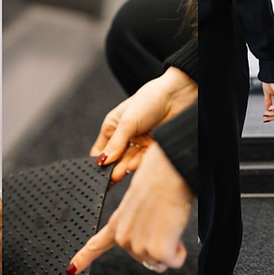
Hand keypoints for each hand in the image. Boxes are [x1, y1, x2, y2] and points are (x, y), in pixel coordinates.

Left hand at [69, 142, 192, 274]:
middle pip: (144, 258)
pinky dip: (179, 251)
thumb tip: (151, 240)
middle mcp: (123, 236)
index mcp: (117, 222)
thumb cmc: (161, 180)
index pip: (96, 244)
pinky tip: (175, 231)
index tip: (71, 269)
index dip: (83, 258)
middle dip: (159, 246)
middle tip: (163, 223)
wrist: (170, 173)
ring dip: (170, 247)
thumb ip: (139, 224)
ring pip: (158, 262)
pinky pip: (173, 262)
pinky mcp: (157, 250)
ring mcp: (138, 244)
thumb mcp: (142, 204)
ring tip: (169, 223)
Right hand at [91, 67, 196, 181]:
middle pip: (115, 157)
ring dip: (123, 168)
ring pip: (128, 160)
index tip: (96, 170)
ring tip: (117, 175)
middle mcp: (124, 135)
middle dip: (111, 167)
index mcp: (113, 126)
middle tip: (108, 178)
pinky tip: (131, 166)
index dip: (98, 160)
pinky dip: (137, 164)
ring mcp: (138, 141)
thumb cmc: (149, 100)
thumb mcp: (127, 122)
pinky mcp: (152, 146)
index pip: (101, 149)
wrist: (177, 96)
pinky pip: (142, 159)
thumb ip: (115, 144)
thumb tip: (102, 160)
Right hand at [262, 81, 273, 122]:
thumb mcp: (267, 93)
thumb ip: (268, 102)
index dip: (273, 116)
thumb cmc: (269, 81)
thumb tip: (267, 110)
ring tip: (265, 114)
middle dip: (273, 117)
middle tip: (265, 120)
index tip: (266, 119)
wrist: (270, 72)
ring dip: (272, 114)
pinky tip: (268, 110)